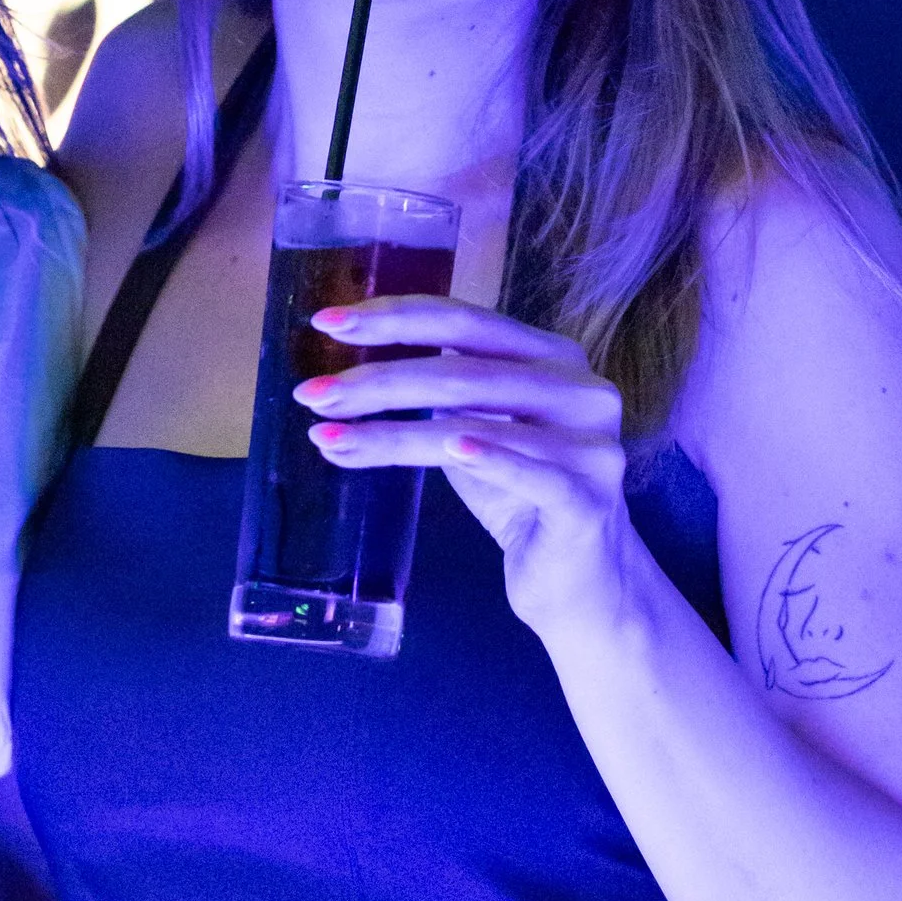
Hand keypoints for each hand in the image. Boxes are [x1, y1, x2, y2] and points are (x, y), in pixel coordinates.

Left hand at [297, 292, 633, 628]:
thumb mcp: (475, 432)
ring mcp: (590, 444)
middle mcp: (580, 389)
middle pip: (460, 371)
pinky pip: (528, 473)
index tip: (327, 324)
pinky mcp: (587, 499)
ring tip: (328, 437)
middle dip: (376, 381)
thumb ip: (436, 394)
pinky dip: (486, 458)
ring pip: (473, 425)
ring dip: (391, 432)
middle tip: (311, 394)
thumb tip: (338, 381)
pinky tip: (447, 448)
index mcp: (553, 357)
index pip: (464, 321)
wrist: (581, 582)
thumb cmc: (520, 498)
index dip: (394, 318)